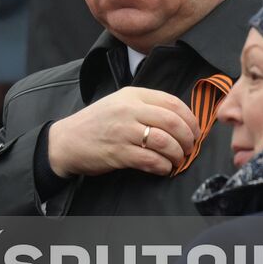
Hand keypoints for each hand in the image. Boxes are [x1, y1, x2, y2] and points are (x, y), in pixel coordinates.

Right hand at [46, 86, 197, 177]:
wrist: (67, 140)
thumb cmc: (97, 123)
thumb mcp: (120, 104)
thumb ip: (146, 106)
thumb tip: (181, 120)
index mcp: (132, 95)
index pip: (172, 102)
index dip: (190, 118)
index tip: (195, 131)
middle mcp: (128, 110)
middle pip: (172, 122)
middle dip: (188, 138)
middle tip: (190, 148)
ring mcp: (123, 131)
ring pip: (164, 142)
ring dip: (177, 154)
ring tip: (177, 159)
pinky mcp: (118, 153)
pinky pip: (151, 160)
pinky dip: (163, 167)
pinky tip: (163, 168)